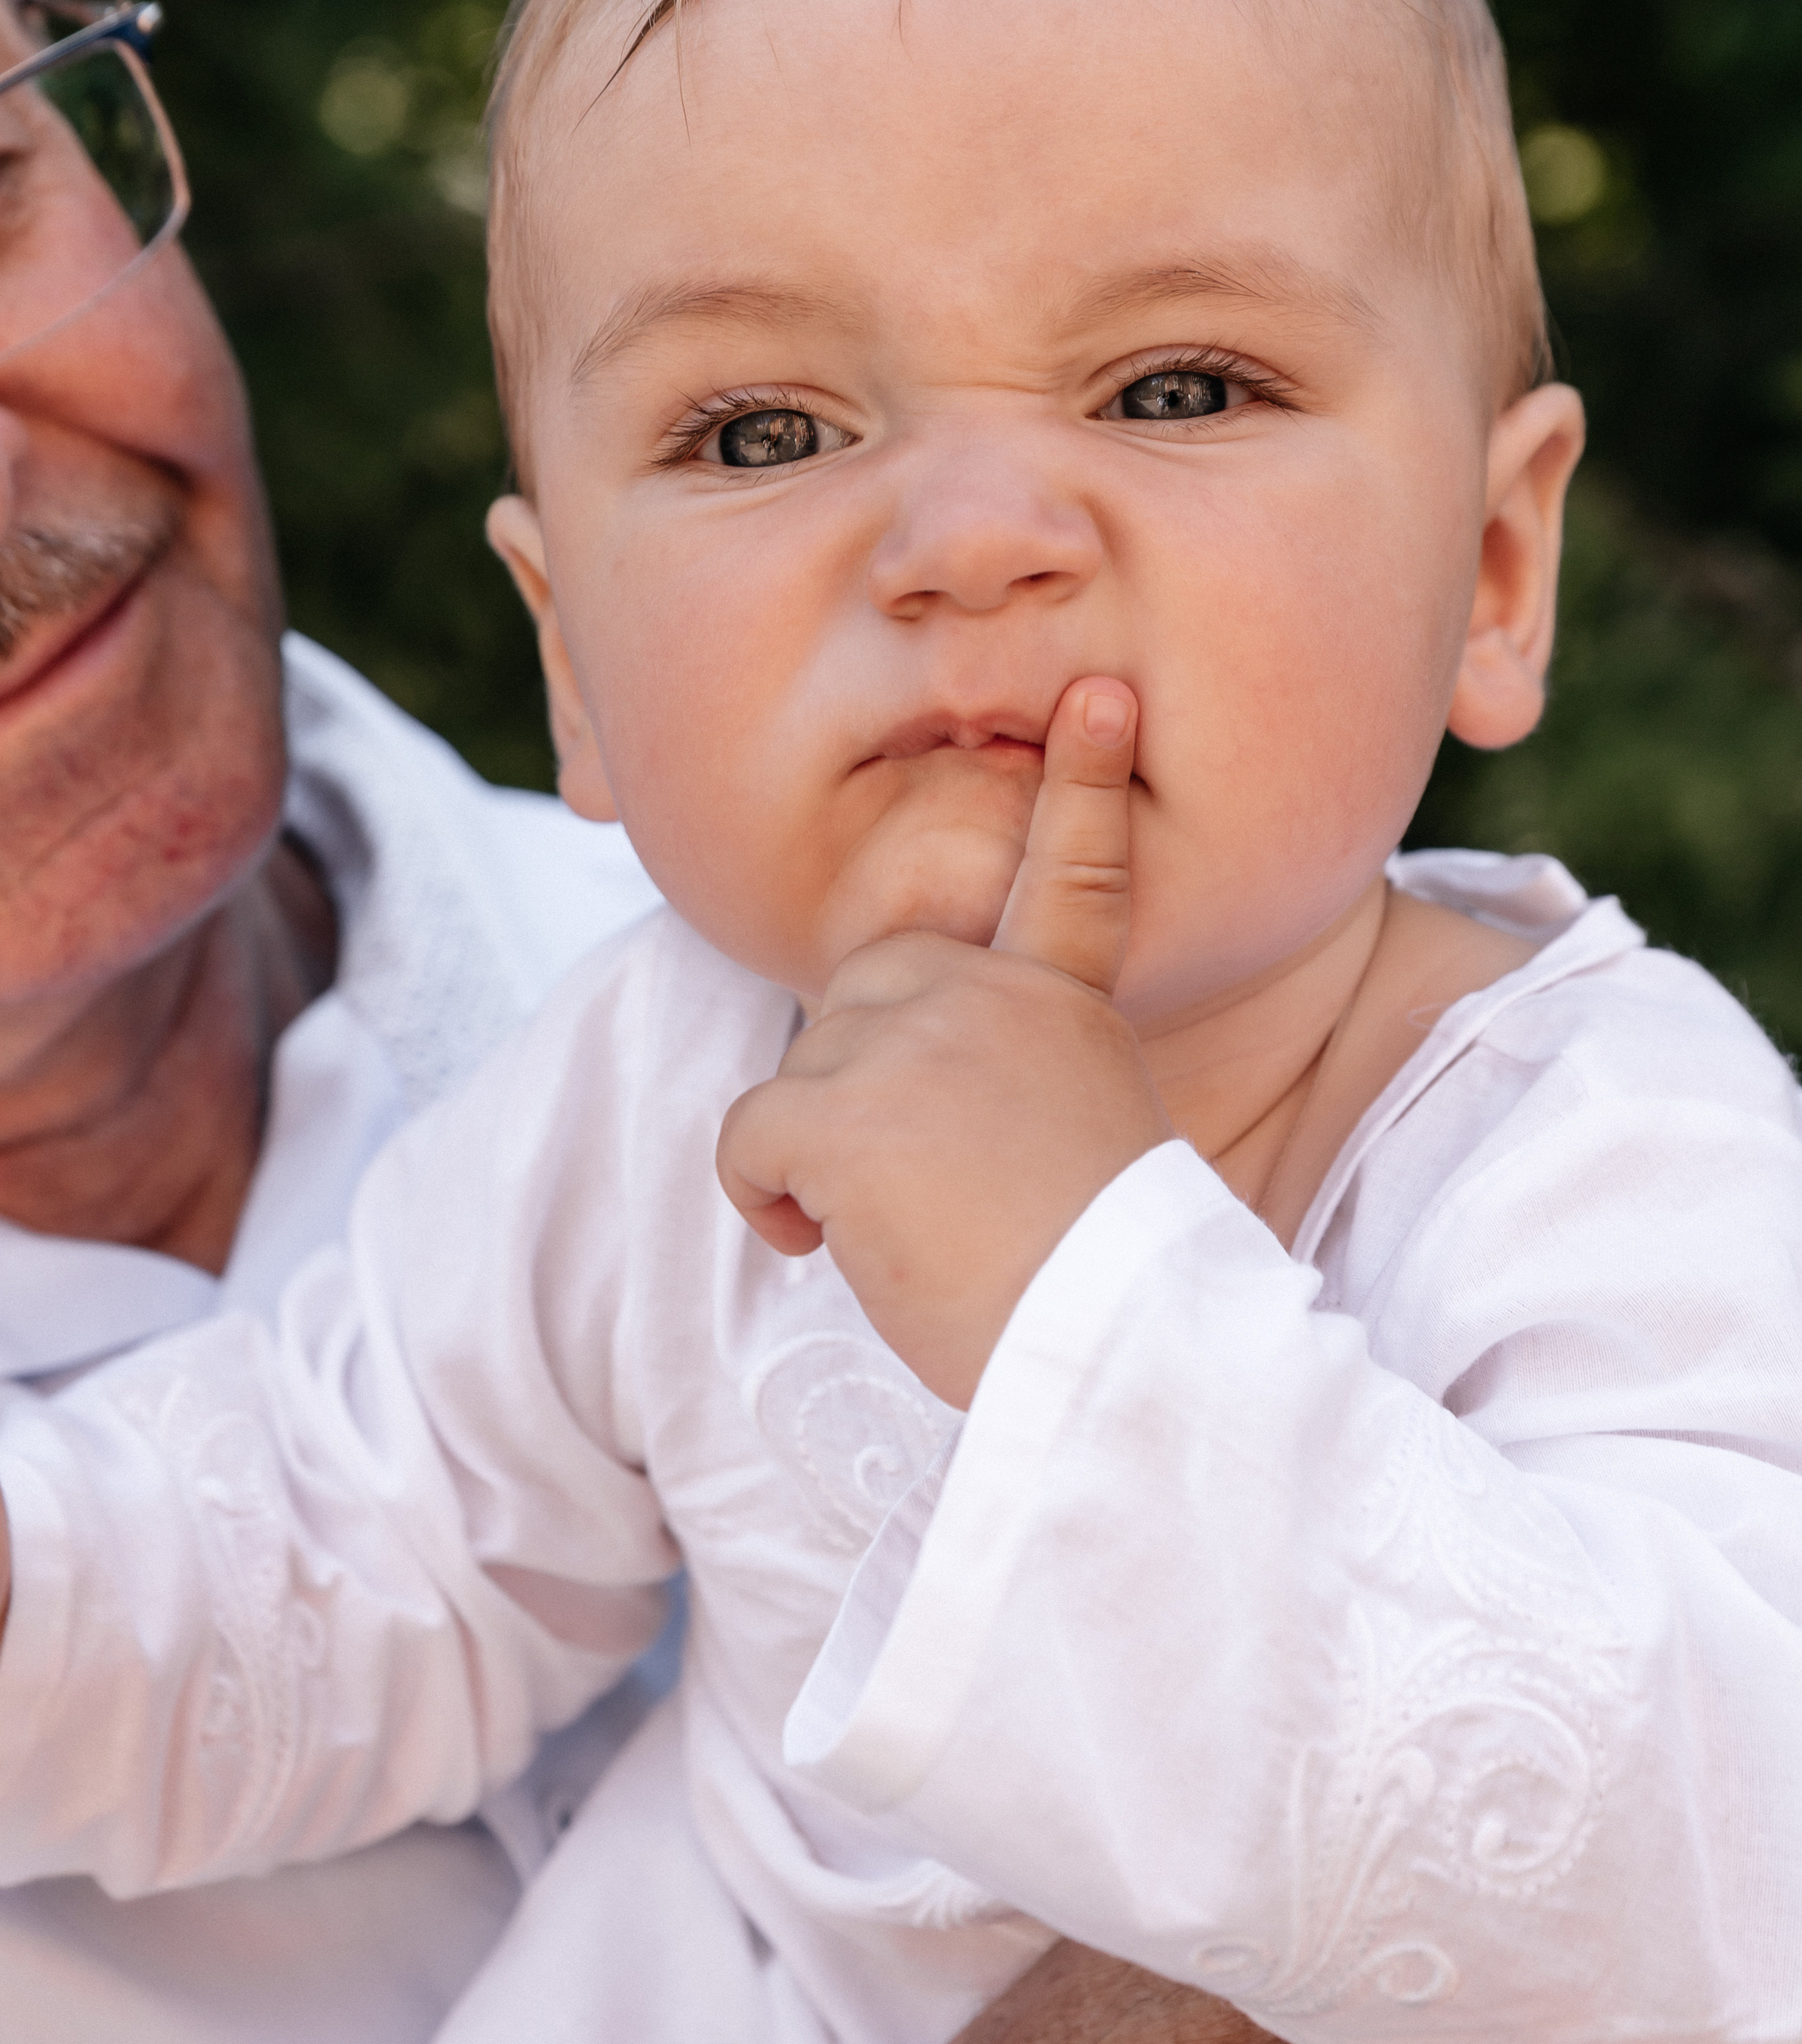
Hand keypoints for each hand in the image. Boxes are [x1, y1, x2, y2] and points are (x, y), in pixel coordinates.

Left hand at [716, 679, 1173, 1406]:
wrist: (1114, 1346)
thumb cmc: (1095, 1281)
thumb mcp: (1081, 1133)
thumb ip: (1011, 1071)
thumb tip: (905, 1108)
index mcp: (1064, 1002)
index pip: (1077, 873)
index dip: (1085, 785)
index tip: (1104, 697)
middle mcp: (991, 994)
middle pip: (862, 996)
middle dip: (856, 1081)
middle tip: (921, 1184)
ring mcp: (916, 1039)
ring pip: (803, 1073)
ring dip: (823, 1158)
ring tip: (913, 1229)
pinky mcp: (846, 1107)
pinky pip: (750, 1134)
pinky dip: (765, 1197)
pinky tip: (825, 1243)